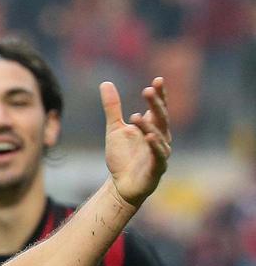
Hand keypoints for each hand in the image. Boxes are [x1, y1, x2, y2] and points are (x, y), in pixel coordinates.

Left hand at [102, 77, 171, 206]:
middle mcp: (160, 137)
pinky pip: (158, 155)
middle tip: (148, 90)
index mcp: (152, 127)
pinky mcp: (157, 168)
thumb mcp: (114, 129)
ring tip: (135, 116)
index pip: (158, 108)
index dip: (159, 95)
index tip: (158, 80)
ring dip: (148, 126)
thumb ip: (112, 107)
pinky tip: (148, 136)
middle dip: (155, 104)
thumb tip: (105, 83)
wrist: (120, 185)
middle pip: (161, 118)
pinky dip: (155, 146)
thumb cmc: (122, 156)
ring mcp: (160, 152)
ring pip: (158, 136)